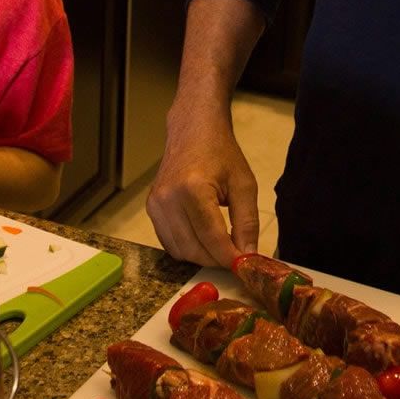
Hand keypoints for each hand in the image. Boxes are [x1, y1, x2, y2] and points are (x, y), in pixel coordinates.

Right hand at [145, 105, 259, 265]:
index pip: (212, 238)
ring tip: (222, 248)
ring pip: (179, 251)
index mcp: (193, 189)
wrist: (193, 131)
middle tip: (237, 258)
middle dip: (217, 260)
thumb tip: (248, 256)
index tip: (246, 267)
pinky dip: (188, 248)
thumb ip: (247, 222)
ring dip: (202, 257)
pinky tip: (204, 240)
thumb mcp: (244, 184)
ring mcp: (155, 204)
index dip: (230, 257)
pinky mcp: (151, 208)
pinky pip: (169, 242)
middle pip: (193, 249)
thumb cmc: (221, 153)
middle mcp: (168, 198)